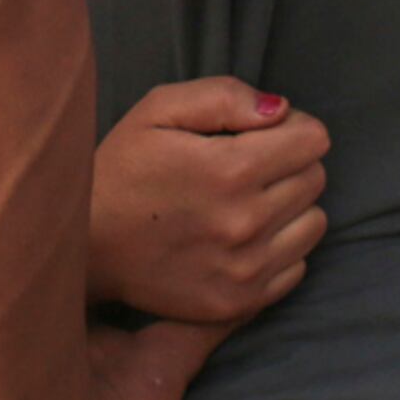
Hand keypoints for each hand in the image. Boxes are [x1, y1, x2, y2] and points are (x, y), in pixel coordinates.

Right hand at [87, 78, 329, 322]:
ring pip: (314, 223)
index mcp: (230, 170)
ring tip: (245, 202)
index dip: (290, 127)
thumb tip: (281, 110)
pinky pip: (297, 267)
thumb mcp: (158, 110)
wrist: (84, 247)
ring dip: (290, 207)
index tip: (260, 133)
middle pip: (315, 179)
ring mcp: (245, 270)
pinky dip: (279, 248)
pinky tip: (240, 238)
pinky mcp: (239, 303)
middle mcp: (245, 223)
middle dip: (289, 164)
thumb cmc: (122, 169)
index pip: (314, 140)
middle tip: (246, 166)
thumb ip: (225, 96)